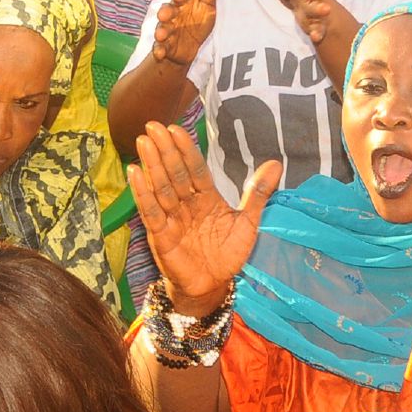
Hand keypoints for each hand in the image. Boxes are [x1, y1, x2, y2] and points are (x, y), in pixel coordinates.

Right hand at [129, 121, 275, 313]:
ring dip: (152, 164)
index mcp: (206, 197)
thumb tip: (277, 163)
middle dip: (165, 149)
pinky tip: (135, 173)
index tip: (177, 128)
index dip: (187, 150)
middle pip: (175, 172)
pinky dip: (142, 193)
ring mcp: (172, 218)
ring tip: (143, 141)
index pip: (195, 168)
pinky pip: (151, 211)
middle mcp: (186, 203)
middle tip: (153, 125)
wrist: (213, 286)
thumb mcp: (248, 222)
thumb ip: (257, 194)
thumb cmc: (227, 253)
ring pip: (161, 186)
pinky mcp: (160, 235)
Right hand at [149, 0, 219, 68]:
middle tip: (163, 14)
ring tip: (161, 35)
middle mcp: (173, 14)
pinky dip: (159, 51)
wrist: (188, 45)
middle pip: (167, 12)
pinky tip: (160, 54)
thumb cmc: (198, 18)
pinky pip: (160, 49)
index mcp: (184, 2)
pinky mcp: (165, 46)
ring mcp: (168, 30)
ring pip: (162, 29)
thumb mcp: (207, 3)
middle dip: (165, 13)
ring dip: (161, 32)